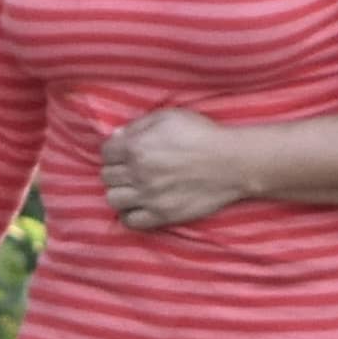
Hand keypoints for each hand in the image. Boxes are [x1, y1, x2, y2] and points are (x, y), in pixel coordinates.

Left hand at [98, 107, 251, 230]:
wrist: (231, 163)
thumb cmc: (202, 134)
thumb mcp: (168, 116)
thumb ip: (138, 126)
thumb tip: (116, 136)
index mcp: (136, 147)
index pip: (105, 153)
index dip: (114, 151)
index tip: (124, 153)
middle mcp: (138, 173)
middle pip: (107, 176)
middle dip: (116, 171)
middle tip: (130, 169)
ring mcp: (149, 196)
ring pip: (113, 199)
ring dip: (120, 192)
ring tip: (132, 188)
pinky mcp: (162, 215)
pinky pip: (131, 221)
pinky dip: (130, 214)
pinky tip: (139, 206)